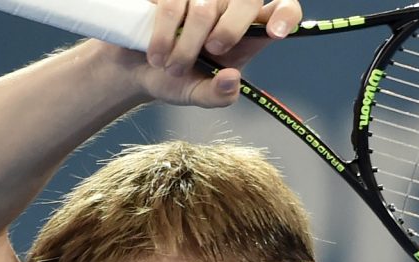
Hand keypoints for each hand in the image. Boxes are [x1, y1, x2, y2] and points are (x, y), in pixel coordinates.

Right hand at [98, 0, 301, 107]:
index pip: (283, 9)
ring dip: (186, 44)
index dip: (285, 14)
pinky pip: (173, 3)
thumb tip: (232, 79)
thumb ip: (219, 95)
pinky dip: (164, 34)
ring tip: (170, 66)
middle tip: (212, 52)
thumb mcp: (198, 95)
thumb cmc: (173, 80)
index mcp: (248, 31)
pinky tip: (156, 53)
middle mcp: (228, 6)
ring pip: (206, 7)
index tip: (276, 32)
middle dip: (231, 29)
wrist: (132, 68)